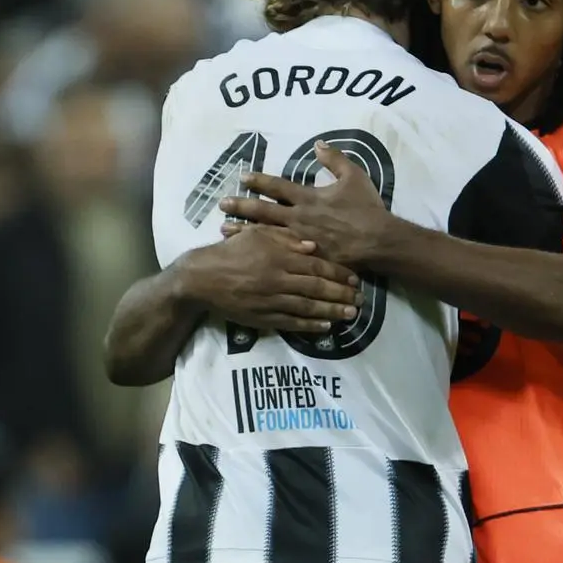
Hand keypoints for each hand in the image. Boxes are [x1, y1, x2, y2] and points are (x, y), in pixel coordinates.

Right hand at [191, 225, 359, 335]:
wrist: (202, 279)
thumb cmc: (231, 252)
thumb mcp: (257, 236)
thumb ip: (286, 239)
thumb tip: (313, 246)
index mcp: (279, 257)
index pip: (316, 266)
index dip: (338, 273)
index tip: (355, 278)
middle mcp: (279, 280)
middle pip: (317, 288)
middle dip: (341, 294)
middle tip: (360, 299)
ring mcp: (272, 302)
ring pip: (308, 308)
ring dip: (332, 312)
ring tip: (350, 315)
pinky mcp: (264, 318)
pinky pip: (292, 323)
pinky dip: (310, 325)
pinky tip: (325, 327)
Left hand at [220, 142, 393, 268]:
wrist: (378, 241)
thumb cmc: (367, 209)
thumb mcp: (354, 176)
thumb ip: (334, 159)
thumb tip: (317, 144)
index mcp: (308, 197)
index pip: (277, 186)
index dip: (259, 181)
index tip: (243, 177)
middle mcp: (299, 217)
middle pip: (263, 210)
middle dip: (241, 205)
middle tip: (222, 203)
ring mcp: (300, 240)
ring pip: (266, 233)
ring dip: (243, 230)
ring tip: (223, 229)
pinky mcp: (305, 258)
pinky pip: (279, 255)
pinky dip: (262, 253)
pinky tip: (248, 254)